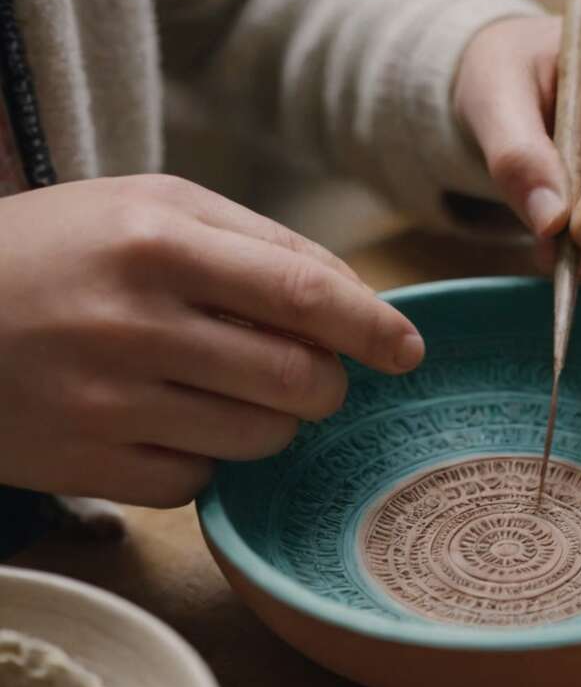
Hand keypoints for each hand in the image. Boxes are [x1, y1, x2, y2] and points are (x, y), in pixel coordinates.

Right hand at [0, 176, 423, 505]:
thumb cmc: (65, 248)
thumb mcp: (156, 207)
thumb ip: (261, 243)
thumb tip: (356, 297)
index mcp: (159, 240)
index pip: (306, 293)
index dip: (374, 327)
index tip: (408, 350)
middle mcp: (134, 323)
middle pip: (298, 380)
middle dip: (331, 384)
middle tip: (320, 374)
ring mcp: (106, 403)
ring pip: (261, 438)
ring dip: (277, 419)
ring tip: (235, 386)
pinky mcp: (85, 465)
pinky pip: (199, 479)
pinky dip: (211, 453)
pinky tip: (175, 418)